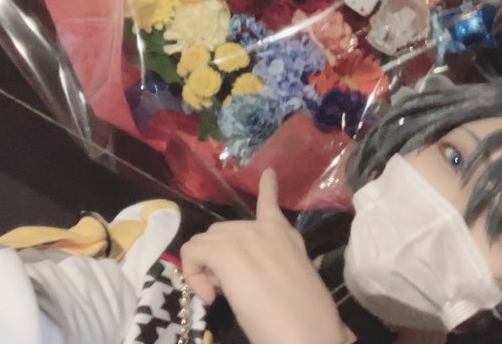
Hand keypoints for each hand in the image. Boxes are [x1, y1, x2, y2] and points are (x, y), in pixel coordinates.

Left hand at [181, 170, 353, 343]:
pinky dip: (193, 274)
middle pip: (223, 231)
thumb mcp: (295, 282)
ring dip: (205, 266)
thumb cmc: (307, 320)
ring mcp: (247, 237)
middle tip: (229, 290)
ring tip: (222, 294)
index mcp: (288, 237)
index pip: (271, 204)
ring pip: (206, 240)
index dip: (267, 189)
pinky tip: (210, 296)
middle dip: (218, 257)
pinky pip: (193, 252)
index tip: (268, 174)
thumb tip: (251, 275)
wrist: (309, 334)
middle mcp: (267, 230)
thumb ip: (275, 266)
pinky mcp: (227, 252)